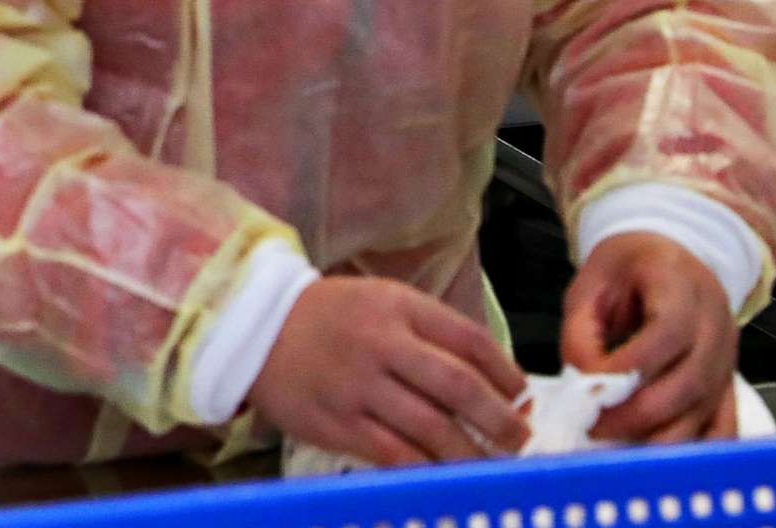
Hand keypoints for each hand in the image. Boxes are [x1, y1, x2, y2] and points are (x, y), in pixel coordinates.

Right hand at [248, 278, 526, 466]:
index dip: (506, 373)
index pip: (469, 339)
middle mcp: (379, 342)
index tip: (523, 397)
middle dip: (500, 419)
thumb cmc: (330, 318)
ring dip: (471, 453)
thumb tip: (495, 385)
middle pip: (458, 385)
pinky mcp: (335, 421)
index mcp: (396, 306)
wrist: (252, 327)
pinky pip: (393, 453)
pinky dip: (427, 468)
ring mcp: (356, 385)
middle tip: (519, 439)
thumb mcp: (381, 302)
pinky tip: (444, 474)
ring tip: (492, 465)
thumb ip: (432, 334)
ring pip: (431, 427)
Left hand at [562, 234, 738, 443]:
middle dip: (636, 413)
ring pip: (705, 414)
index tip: (589, 387)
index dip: (628, 367)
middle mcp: (715, 329)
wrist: (671, 260)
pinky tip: (655, 455)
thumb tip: (580, 381)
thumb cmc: (627, 269)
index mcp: (682, 288)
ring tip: (614, 444)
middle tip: (593, 427)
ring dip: (659, 438)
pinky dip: (692, 448)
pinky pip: (722, 427)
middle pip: (688, 384)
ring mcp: (726, 362)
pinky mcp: (726, 387)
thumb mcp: (591, 281)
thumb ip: (580, 329)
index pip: (667, 335)